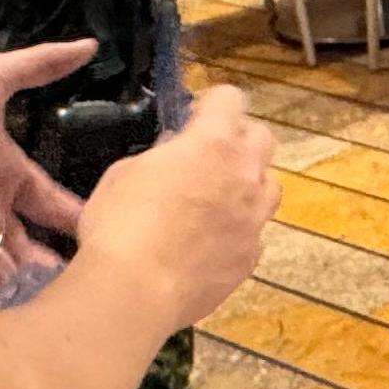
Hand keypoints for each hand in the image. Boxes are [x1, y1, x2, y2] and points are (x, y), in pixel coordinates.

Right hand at [68, 83, 277, 338]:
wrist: (136, 290)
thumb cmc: (120, 224)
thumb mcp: (125, 172)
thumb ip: (160, 156)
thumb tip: (175, 154)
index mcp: (212, 142)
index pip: (230, 98)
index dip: (211, 104)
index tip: (193, 118)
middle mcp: (244, 174)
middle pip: (262, 137)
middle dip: (238, 138)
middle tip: (207, 156)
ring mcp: (253, 218)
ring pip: (269, 186)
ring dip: (247, 185)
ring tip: (215, 201)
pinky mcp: (251, 256)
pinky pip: (254, 232)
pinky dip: (237, 231)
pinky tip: (208, 244)